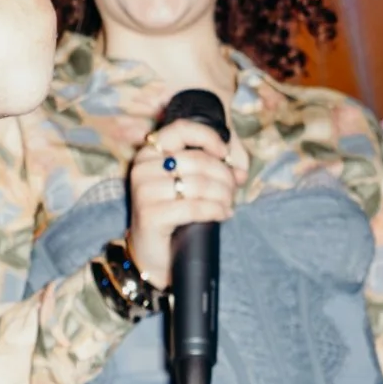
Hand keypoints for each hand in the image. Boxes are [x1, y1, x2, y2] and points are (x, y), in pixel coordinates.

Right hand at [124, 117, 237, 291]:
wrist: (150, 253)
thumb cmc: (172, 215)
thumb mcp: (188, 186)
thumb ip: (212, 171)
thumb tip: (239, 171)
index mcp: (149, 154)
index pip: (181, 129)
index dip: (208, 137)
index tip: (224, 153)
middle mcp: (142, 168)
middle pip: (197, 160)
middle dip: (223, 176)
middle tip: (232, 191)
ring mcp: (144, 192)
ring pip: (199, 184)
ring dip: (223, 195)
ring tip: (228, 204)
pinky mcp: (150, 215)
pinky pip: (195, 207)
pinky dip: (215, 210)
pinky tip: (223, 214)